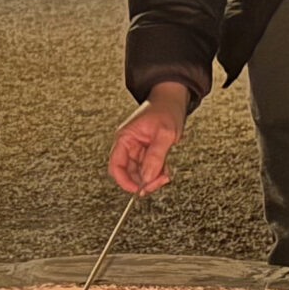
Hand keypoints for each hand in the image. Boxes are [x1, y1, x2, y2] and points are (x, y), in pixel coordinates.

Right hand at [108, 80, 188, 194]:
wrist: (173, 99)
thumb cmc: (166, 110)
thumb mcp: (164, 133)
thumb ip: (155, 156)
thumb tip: (147, 177)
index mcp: (125, 138)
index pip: (116, 166)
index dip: (124, 181)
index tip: (138, 190)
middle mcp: (128, 145)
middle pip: (128, 172)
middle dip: (144, 180)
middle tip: (159, 181)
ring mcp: (137, 149)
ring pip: (140, 172)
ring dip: (153, 177)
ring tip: (166, 173)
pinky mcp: (147, 151)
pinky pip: (149, 168)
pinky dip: (157, 172)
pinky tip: (166, 169)